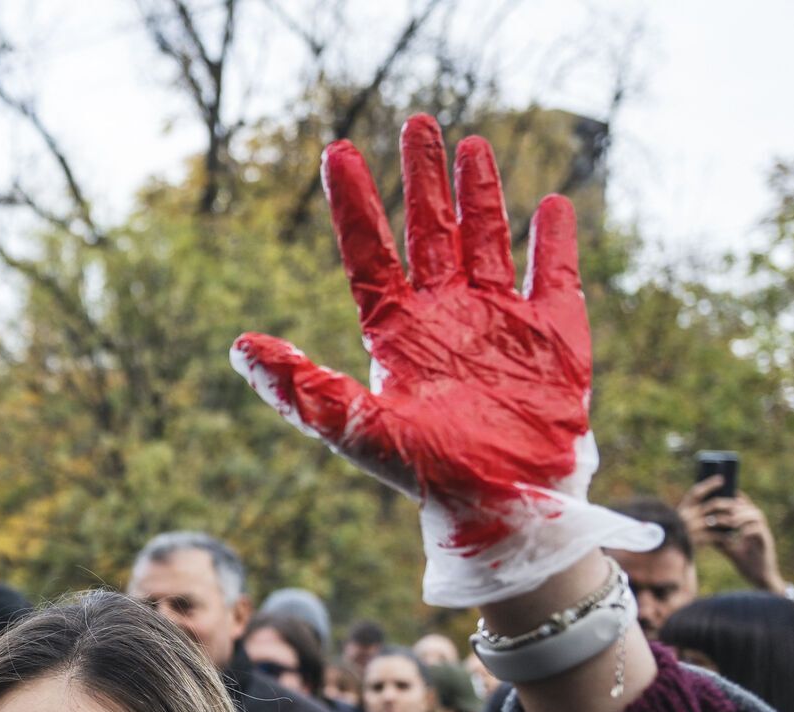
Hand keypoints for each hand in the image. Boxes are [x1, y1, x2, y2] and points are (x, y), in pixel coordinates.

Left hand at [231, 115, 658, 608]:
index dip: (354, 202)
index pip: (370, 252)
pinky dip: (554, 240)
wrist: (503, 506)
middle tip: (416, 122)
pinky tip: (550, 206)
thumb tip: (238, 347)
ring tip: (473, 143)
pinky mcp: (554, 333)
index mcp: (397, 332)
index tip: (337, 150)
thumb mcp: (357, 428)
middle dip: (422, 178)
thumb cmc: (428, 475)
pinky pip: (555, 275)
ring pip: (487, 239)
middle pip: (429, 231)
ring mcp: (499, 320)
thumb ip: (302, 387)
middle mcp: (445, 316)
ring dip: (481, 193)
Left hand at [681, 476, 783, 591]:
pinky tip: (738, 533)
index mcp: (750, 526)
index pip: (744, 507)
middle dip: (735, 506)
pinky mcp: (766, 543)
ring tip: (729, 520)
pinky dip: (747, 530)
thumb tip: (703, 530)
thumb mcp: (729, 548)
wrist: (759, 577)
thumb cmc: (745, 562)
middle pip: (750, 507)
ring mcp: (763, 534)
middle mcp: (758, 527)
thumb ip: (719, 538)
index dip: (735, 500)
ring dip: (741, 516)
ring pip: (756, 515)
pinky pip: (759, 531)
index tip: (721, 495)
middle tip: (721, 508)